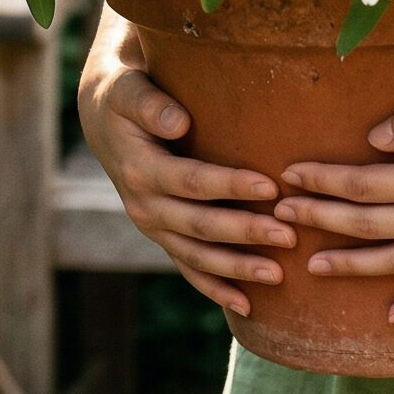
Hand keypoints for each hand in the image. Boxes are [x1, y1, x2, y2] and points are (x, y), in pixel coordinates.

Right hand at [76, 9, 295, 316]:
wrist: (104, 118)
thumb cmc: (126, 95)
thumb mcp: (129, 89)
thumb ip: (150, 104)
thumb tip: (179, 121)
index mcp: (140, 169)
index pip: (191, 181)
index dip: (229, 185)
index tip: (269, 185)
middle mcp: (144, 205)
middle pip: (200, 226)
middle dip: (245, 233)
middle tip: (289, 235)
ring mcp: (153, 226)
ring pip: (197, 256)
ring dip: (237, 268)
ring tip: (278, 276)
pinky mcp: (162, 235)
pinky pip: (189, 268)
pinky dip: (215, 288)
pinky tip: (247, 304)